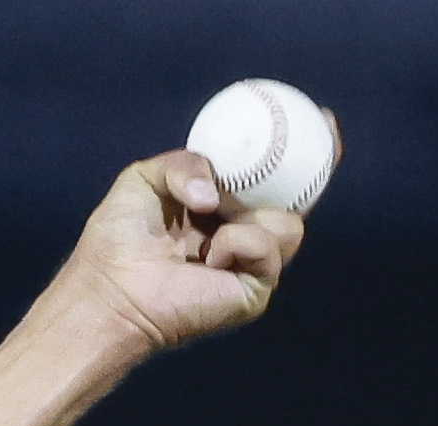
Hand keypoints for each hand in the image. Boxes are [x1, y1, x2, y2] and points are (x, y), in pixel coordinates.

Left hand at [46, 144, 318, 360]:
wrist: (110, 288)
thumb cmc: (117, 240)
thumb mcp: (144, 179)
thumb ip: (185, 164)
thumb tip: (214, 195)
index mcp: (219, 208)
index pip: (269, 178)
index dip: (300, 152)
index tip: (321, 120)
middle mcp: (240, 235)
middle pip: (298, 202)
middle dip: (319, 171)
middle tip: (327, 137)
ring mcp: (250, 265)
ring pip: (290, 225)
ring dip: (251, 214)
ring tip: (211, 221)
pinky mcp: (254, 292)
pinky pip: (268, 249)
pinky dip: (238, 242)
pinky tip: (208, 256)